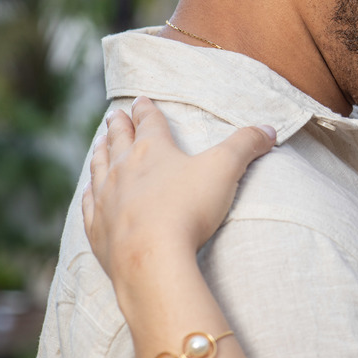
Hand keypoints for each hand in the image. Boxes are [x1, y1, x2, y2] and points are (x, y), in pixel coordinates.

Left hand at [82, 96, 276, 290]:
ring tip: (98, 143)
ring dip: (100, 154)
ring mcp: (107, 199)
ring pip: (99, 169)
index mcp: (152, 150)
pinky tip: (88, 192)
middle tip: (113, 115)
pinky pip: (89, 205)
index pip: (148, 122)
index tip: (140, 100)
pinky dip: (89, 194)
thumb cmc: (188, 209)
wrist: (151, 257)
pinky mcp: (98, 229)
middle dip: (118, 126)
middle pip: (119, 141)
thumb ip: (246, 145)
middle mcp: (123, 169)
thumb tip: (269, 129)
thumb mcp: (225, 169)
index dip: (146, 110)